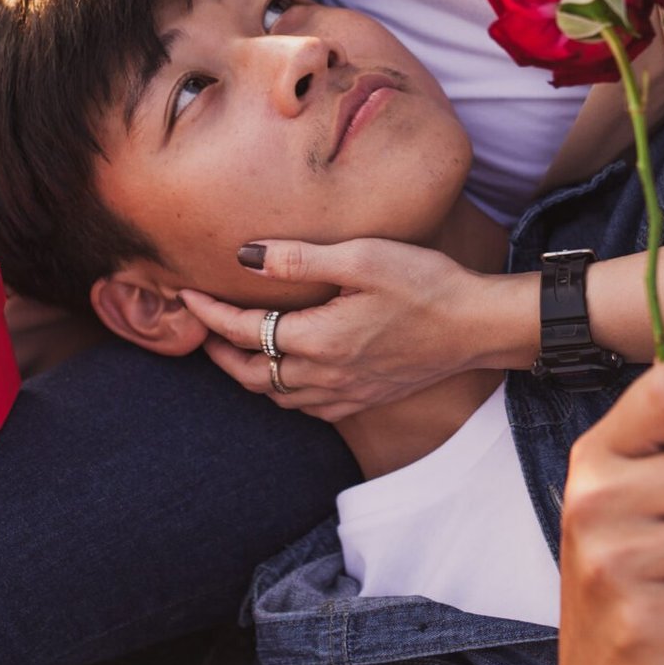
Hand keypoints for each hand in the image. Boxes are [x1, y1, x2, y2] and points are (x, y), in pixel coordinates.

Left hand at [176, 240, 514, 420]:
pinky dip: (282, 392)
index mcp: (318, 340)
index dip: (209, 313)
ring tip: (233, 348)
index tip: (186, 293)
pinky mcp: (364, 398)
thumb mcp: (362, 258)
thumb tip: (244, 256)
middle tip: (201, 327)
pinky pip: (307, 408)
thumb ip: (300, 259)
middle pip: (249, 375)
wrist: (477, 326)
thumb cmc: (425, 284)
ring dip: (246, 375)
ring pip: (276, 396)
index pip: (244, 331)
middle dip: (217, 352)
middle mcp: (325, 375)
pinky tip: (284, 374)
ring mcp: (345, 393)